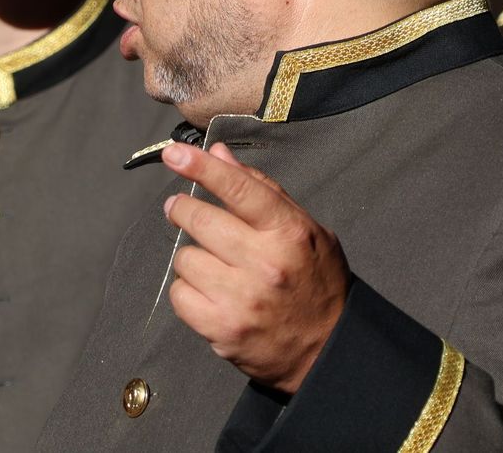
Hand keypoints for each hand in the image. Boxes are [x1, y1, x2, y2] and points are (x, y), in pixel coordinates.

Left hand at [160, 141, 349, 393]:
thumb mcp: (305, 228)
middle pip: (200, 220)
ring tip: (213, 264)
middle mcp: (265, 264)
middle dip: (182, 209)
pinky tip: (208, 291)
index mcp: (288, 232)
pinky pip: (180, 295)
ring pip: (185, 258)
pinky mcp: (222, 330)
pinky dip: (188, 289)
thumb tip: (219, 154)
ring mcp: (241, 299)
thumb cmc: (316, 281)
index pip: (238, 188)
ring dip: (192, 256)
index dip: (201, 167)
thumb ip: (261, 189)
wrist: (328, 349)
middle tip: (180, 208)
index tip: (174, 154)